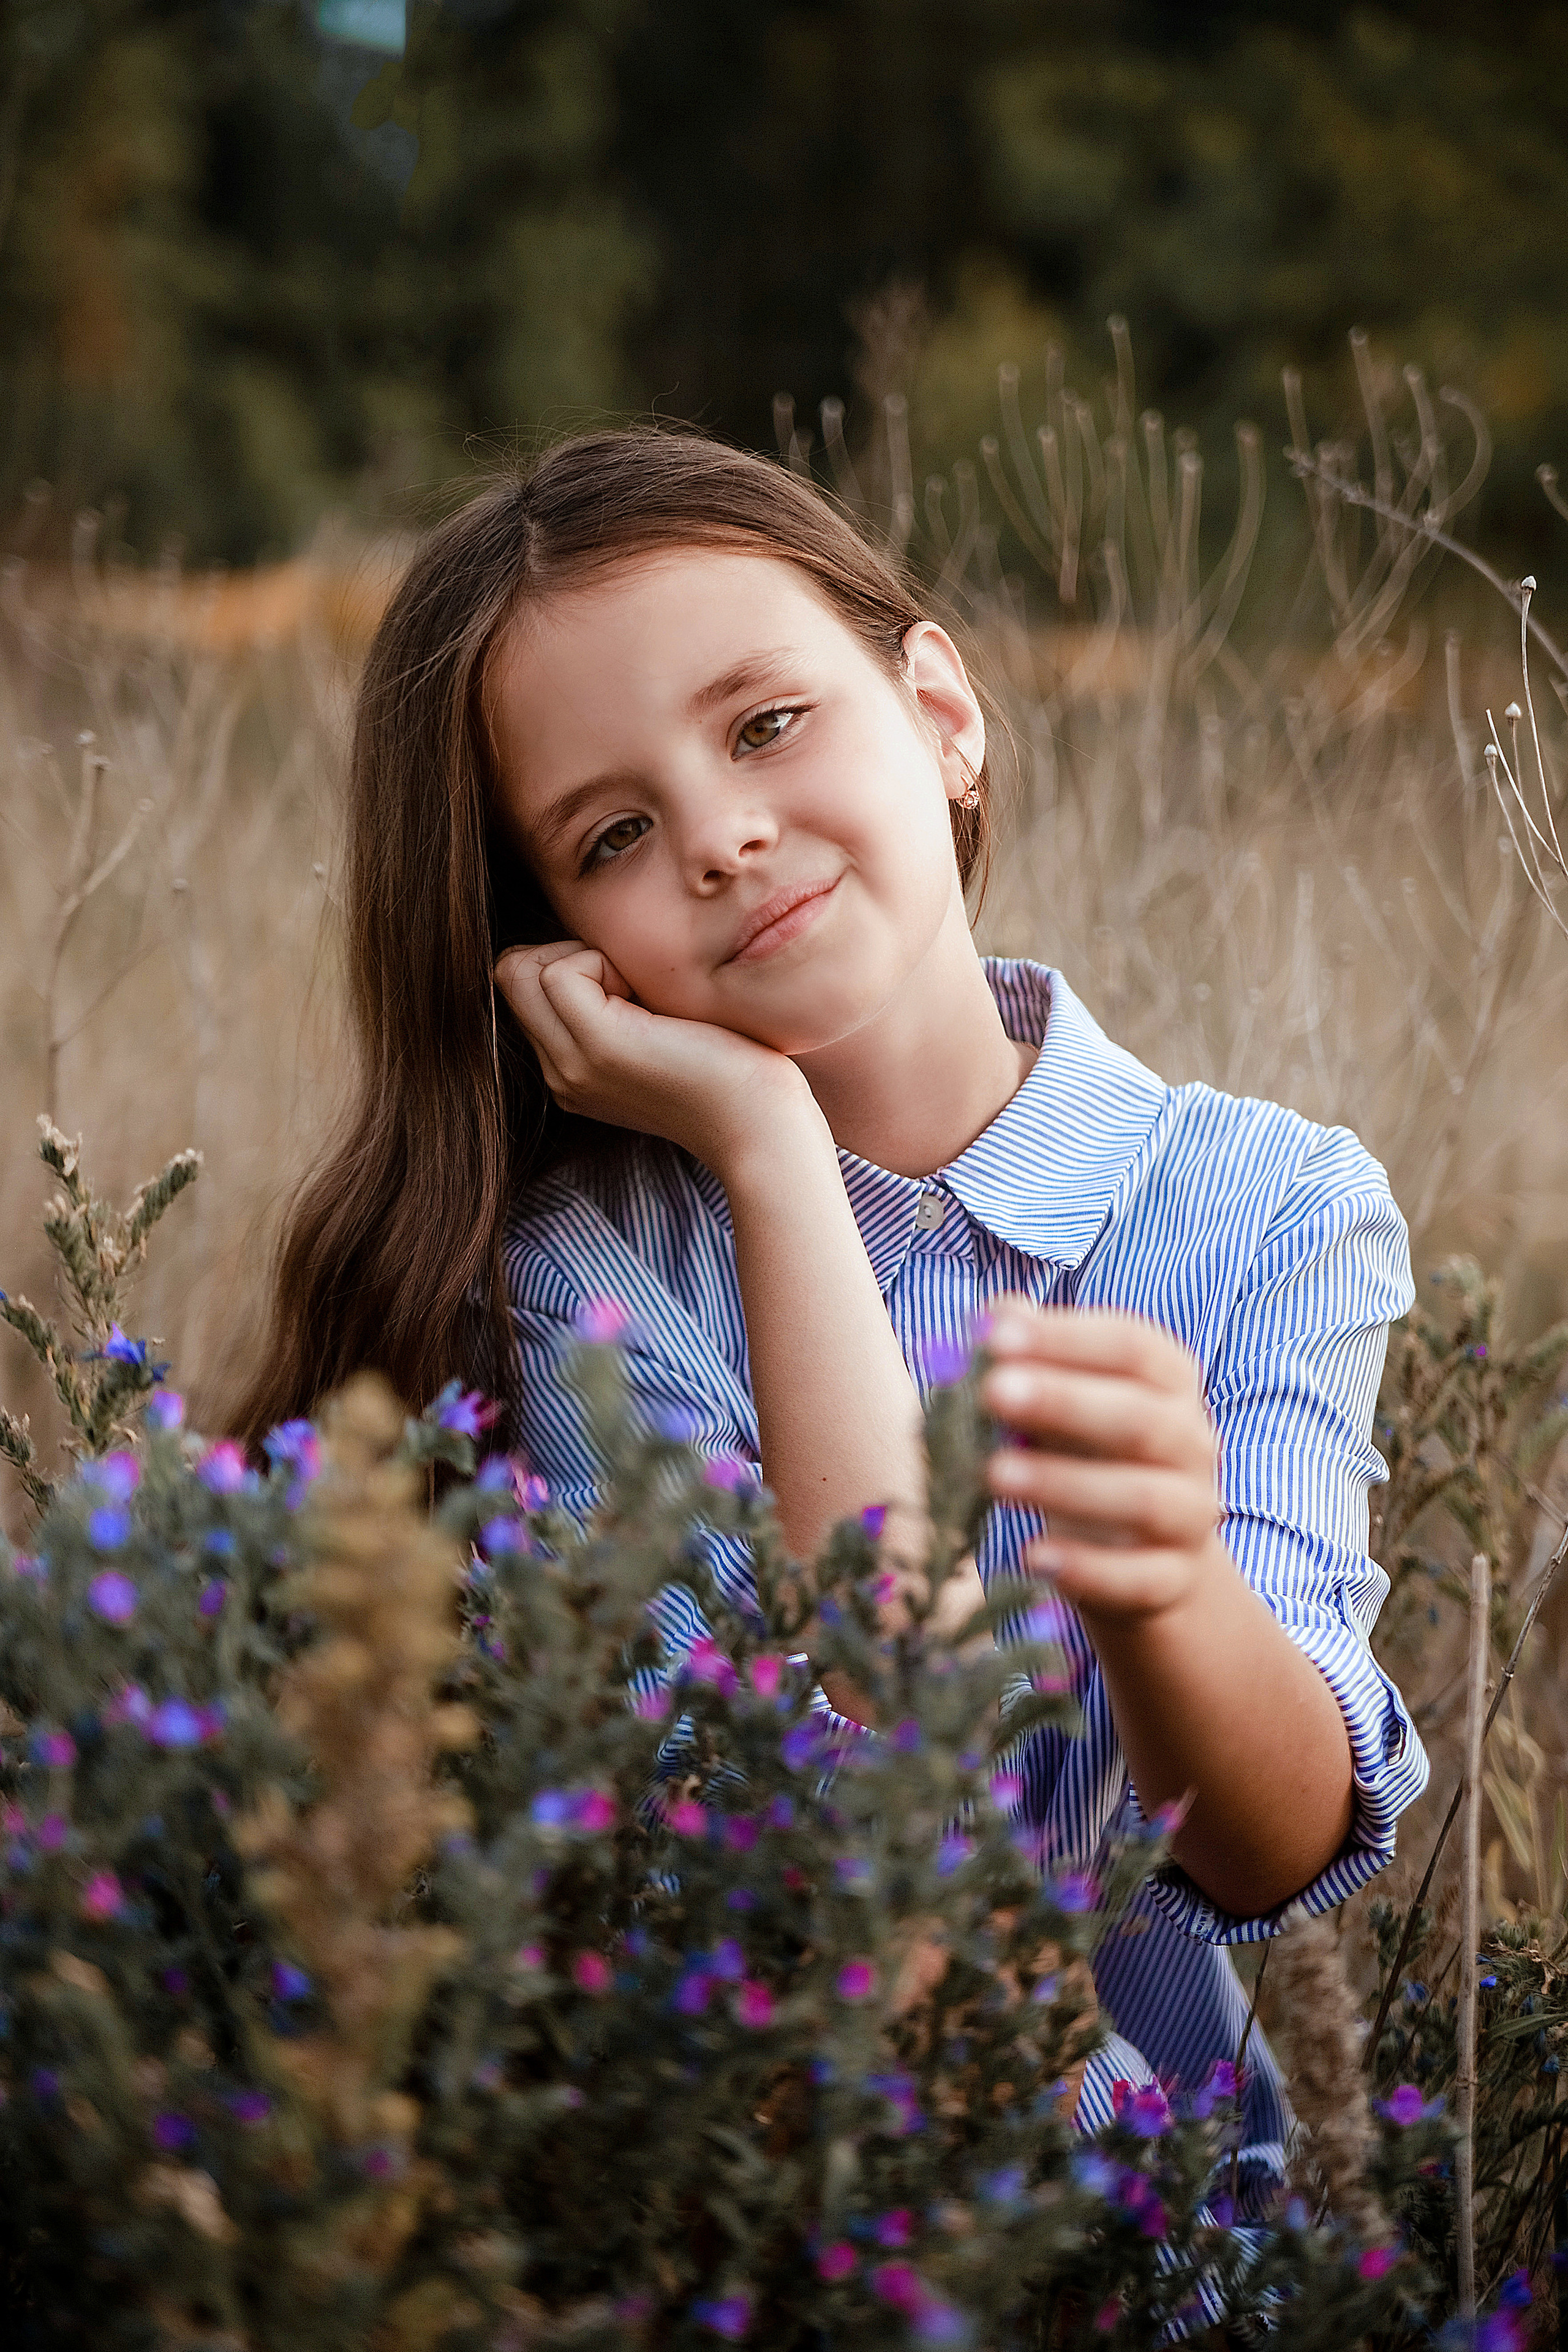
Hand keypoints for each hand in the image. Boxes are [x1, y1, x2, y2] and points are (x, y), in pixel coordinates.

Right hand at [495, 942, 814, 1176]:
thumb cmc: (730, 1068)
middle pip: (510, 974)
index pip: (522, 985)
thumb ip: (617, 1002)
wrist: (759, 1124)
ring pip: (521, 969)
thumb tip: (599, 950)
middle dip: (567, 954)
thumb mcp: (657, 1032)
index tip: (630, 989)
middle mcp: (558, 1072)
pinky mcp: (597, 1045)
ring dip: (584, 958)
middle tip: (632, 985)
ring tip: (640, 995)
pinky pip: (560, 971)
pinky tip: (649, 1001)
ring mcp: (570, 1063)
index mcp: (570, 1069)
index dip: (568, 964)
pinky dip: (603, 962)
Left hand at [978, 1301, 1225, 1623]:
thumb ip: (1032, 1353)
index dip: (1064, 1339)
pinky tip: (1033, 1557)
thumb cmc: (1092, 1451)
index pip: (1130, 1346)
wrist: (1149, 1553)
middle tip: (992, 1392)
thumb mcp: (1066, 1395)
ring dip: (1065, 1484)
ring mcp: (1190, 1513)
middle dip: (1064, 1402)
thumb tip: (994, 1312)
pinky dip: (1087, 1568)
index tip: (993, 1336)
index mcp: (1169, 1381)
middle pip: (1139, 1417)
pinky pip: (1138, 1576)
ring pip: (1142, 1497)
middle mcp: (1192, 1442)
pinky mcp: (1173, 1579)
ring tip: (994, 1474)